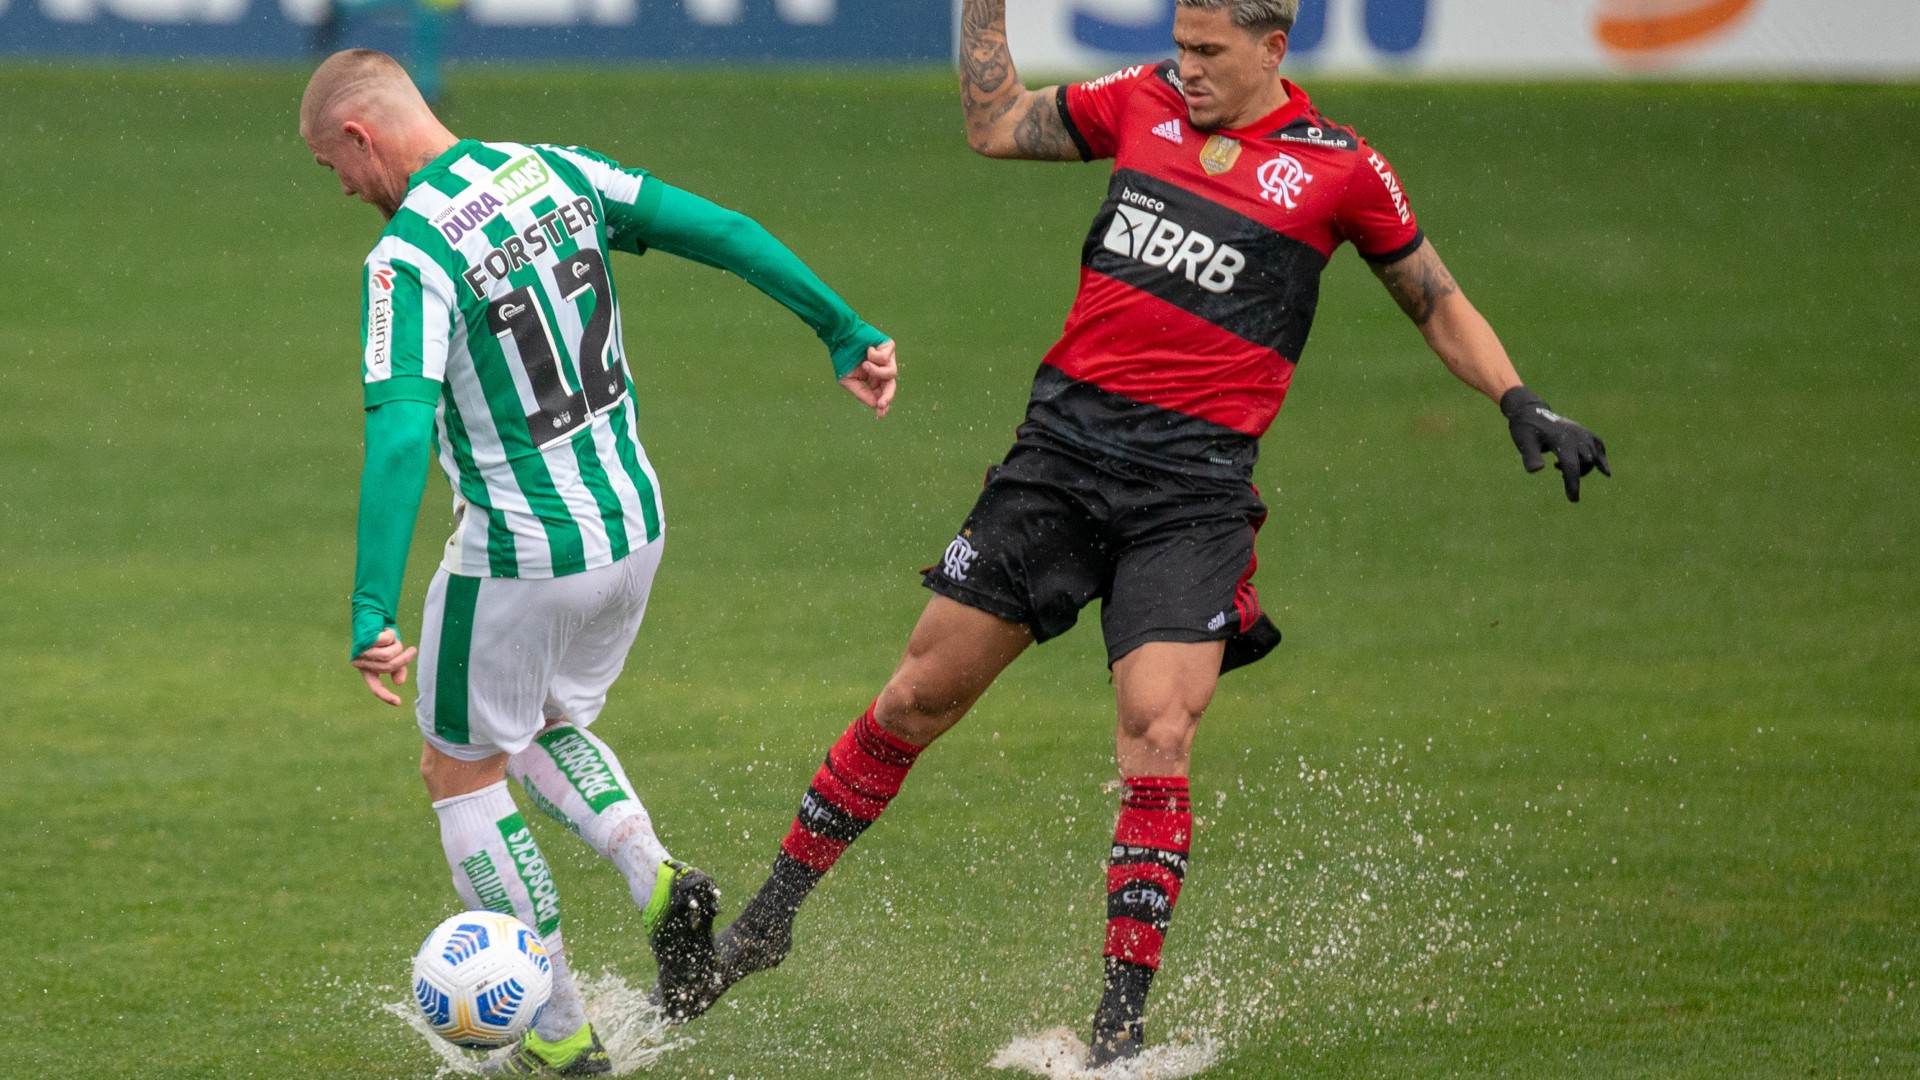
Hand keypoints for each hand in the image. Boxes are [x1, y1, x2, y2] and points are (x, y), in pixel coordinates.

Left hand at [352, 627, 418, 706]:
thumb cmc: (383, 637)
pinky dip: (390, 634)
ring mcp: (361, 652)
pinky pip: (386, 641)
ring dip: (397, 645)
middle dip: (403, 659)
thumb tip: (398, 683)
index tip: (398, 703)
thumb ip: (396, 668)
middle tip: (413, 651)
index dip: (386, 695)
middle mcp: (361, 663)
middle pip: (389, 667)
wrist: (372, 616)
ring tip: (394, 638)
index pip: (375, 687)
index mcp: (366, 670)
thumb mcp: (393, 654)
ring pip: (388, 655)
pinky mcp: (364, 640)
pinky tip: (385, 630)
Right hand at [838, 340, 897, 417]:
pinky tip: (867, 350)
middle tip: (881, 404)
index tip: (881, 414)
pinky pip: (887, 358)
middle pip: (890, 386)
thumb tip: (876, 405)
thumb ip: (863, 394)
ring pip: (891, 373)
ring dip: (877, 372)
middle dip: (887, 396)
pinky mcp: (889, 347)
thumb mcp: (849, 381)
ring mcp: (887, 358)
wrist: (840, 337)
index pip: (882, 393)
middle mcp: (882, 369)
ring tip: (865, 365)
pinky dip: (875, 356)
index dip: (882, 404)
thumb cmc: (843, 358)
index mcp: (873, 379)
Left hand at [1500, 386, 1610, 501]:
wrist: (1530, 411)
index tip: (1573, 500)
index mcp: (1561, 440)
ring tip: (1560, 466)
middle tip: (1556, 470)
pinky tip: (1605, 471)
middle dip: (1575, 476)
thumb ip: (1531, 456)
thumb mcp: (1524, 443)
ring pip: (1593, 456)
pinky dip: (1602, 457)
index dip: (1573, 484)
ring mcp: (1582, 433)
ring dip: (1583, 467)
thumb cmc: (1526, 429)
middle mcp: (1576, 436)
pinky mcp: (1583, 432)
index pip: (1571, 466)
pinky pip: (1599, 445)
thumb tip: (1536, 471)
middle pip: (1585, 463)